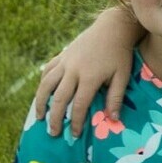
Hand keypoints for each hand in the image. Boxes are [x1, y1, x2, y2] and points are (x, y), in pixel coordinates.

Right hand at [33, 8, 139, 136]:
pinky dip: (43, 83)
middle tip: (53, 133)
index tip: (74, 134)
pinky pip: (47, 71)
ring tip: (39, 117)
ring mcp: (65, 62)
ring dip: (40, 102)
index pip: (78, 105)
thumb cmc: (120, 54)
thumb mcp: (122, 76)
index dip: (75, 122)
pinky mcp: (62, 55)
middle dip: (54, 118)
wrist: (112, 28)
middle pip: (58, 99)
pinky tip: (42, 94)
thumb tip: (113, 119)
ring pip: (46, 85)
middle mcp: (73, 70)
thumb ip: (115, 98)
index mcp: (89, 77)